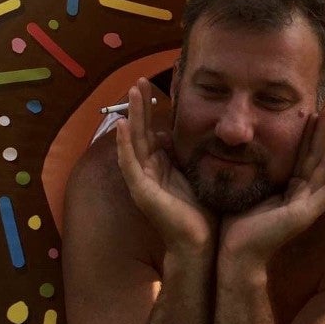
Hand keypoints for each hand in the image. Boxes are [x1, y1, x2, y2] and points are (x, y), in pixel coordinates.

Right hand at [115, 79, 216, 252]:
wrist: (201, 243)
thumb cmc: (202, 211)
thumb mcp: (197, 173)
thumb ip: (189, 154)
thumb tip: (186, 133)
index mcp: (161, 166)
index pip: (151, 131)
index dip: (150, 109)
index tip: (154, 85)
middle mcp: (148, 171)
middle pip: (140, 131)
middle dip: (140, 105)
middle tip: (140, 80)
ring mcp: (142, 181)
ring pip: (132, 141)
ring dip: (132, 115)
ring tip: (133, 91)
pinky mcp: (141, 191)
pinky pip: (129, 163)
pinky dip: (124, 144)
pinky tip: (122, 125)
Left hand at [218, 106, 324, 268]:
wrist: (234, 254)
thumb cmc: (236, 224)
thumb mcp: (248, 188)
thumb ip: (252, 169)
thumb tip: (237, 144)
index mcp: (291, 188)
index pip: (305, 152)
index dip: (312, 129)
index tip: (317, 105)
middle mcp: (303, 194)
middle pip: (319, 154)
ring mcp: (307, 206)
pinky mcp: (304, 216)